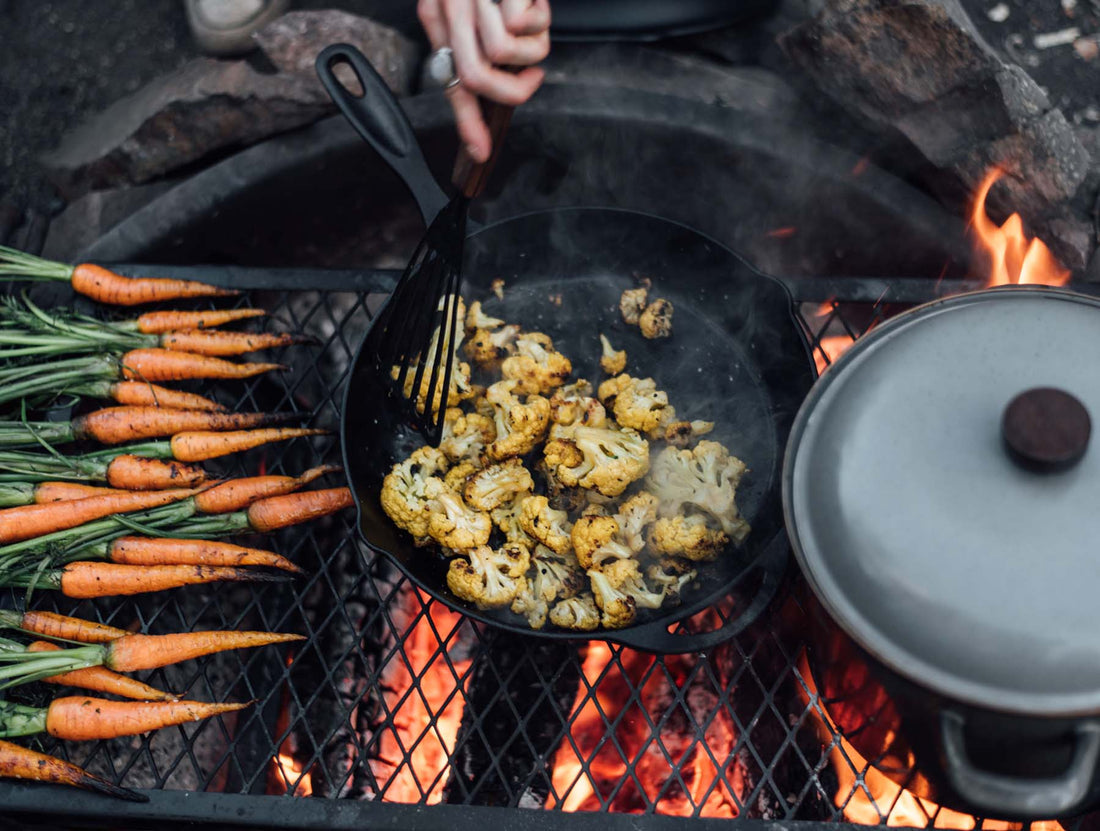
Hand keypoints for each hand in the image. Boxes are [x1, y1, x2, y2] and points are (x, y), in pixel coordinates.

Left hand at [418, 0, 550, 162]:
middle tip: (531, 79)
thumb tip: (494, 91)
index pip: (451, 79)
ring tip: (533, 21)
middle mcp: (449, 6)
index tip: (481, 151)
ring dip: (532, 45)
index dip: (468, 122)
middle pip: (474, 76)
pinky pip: (520, 23)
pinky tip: (534, 0)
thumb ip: (476, 43)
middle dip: (512, 91)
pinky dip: (540, 16)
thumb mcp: (472, 6)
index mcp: (438, 13)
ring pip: (502, 52)